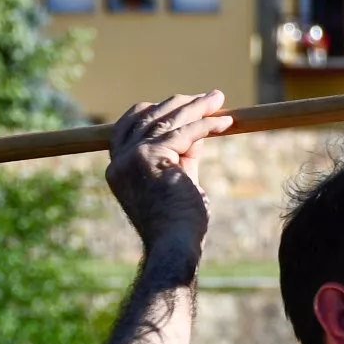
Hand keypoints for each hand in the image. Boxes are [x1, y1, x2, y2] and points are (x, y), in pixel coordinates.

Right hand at [106, 91, 231, 256]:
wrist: (174, 247)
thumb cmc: (178, 224)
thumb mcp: (177, 180)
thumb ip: (182, 156)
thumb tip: (197, 132)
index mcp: (118, 168)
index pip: (131, 125)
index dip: (158, 110)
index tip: (185, 105)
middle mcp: (119, 160)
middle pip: (149, 116)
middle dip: (181, 104)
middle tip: (210, 97)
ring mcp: (130, 157)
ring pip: (168, 120)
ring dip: (197, 107)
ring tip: (219, 99)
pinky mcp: (150, 157)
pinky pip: (184, 132)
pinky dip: (206, 124)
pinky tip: (225, 123)